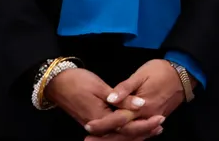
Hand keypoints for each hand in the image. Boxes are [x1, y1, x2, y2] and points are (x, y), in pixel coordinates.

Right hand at [45, 67, 163, 139]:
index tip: (159, 117)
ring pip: (120, 135)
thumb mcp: (100, 87)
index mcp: (100, 118)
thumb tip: (141, 104)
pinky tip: (139, 124)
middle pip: (125, 135)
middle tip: (161, 123)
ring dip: (138, 132)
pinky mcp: (97, 123)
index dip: (144, 123)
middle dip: (144, 130)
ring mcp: (96, 127)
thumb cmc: (78, 82)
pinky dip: (128, 129)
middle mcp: (98, 127)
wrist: (57, 83)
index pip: (126, 127)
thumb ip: (121, 98)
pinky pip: (115, 131)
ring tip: (156, 127)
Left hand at [84, 60, 182, 138]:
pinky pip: (141, 132)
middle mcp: (147, 117)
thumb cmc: (160, 70)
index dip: (103, 124)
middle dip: (106, 138)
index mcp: (141, 106)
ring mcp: (153, 119)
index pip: (118, 119)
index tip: (88, 126)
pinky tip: (121, 137)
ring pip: (133, 135)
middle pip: (124, 132)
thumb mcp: (141, 74)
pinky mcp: (156, 118)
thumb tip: (110, 99)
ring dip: (117, 139)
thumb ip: (125, 88)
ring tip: (100, 140)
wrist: (183, 73)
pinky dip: (131, 136)